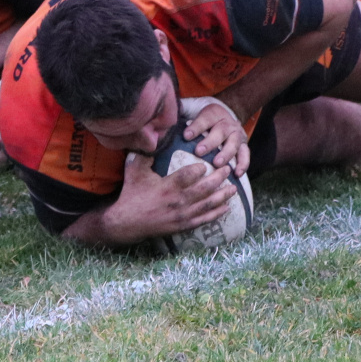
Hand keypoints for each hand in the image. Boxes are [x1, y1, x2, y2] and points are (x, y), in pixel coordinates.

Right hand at [98, 150, 238, 243]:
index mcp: (167, 186)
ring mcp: (182, 215)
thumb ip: (145, 153)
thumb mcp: (134, 170)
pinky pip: (204, 219)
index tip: (206, 163)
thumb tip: (152, 135)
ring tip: (234, 188)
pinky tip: (226, 208)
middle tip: (227, 168)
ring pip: (207, 204)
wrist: (126, 222)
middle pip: (204, 188)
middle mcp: (177, 201)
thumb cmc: (131, 193)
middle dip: (218, 178)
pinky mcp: (183, 226)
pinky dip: (216, 214)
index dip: (200, 169)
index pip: (188, 175)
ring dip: (222, 196)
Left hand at [183, 100, 249, 176]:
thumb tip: (166, 112)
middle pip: (220, 131)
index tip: (186, 136)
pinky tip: (237, 173)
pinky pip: (245, 155)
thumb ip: (182, 110)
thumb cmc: (203, 118)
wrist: (224, 116)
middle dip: (210, 142)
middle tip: (199, 152)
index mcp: (214, 113)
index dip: (196, 127)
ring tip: (217, 164)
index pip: (205, 119)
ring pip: (234, 143)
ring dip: (226, 154)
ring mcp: (237, 134)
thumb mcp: (193, 109)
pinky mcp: (243, 145)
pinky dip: (243, 164)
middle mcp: (227, 123)